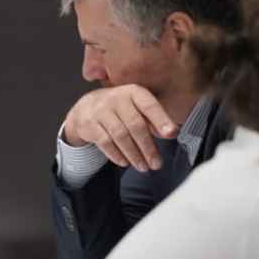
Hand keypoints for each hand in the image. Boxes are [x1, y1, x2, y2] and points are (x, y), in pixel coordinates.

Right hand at [61, 85, 175, 170]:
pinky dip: (117, 155)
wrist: (86, 108)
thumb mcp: (137, 107)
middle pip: (135, 125)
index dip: (162, 120)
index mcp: (133, 92)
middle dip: (148, 147)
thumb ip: (153, 119)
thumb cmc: (119, 109)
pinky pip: (105, 143)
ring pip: (120, 136)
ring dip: (134, 155)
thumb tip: (169, 133)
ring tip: (142, 166)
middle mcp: (116, 98)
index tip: (172, 133)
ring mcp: (101, 111)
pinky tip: (125, 162)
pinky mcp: (89, 124)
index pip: (150, 106)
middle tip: (156, 163)